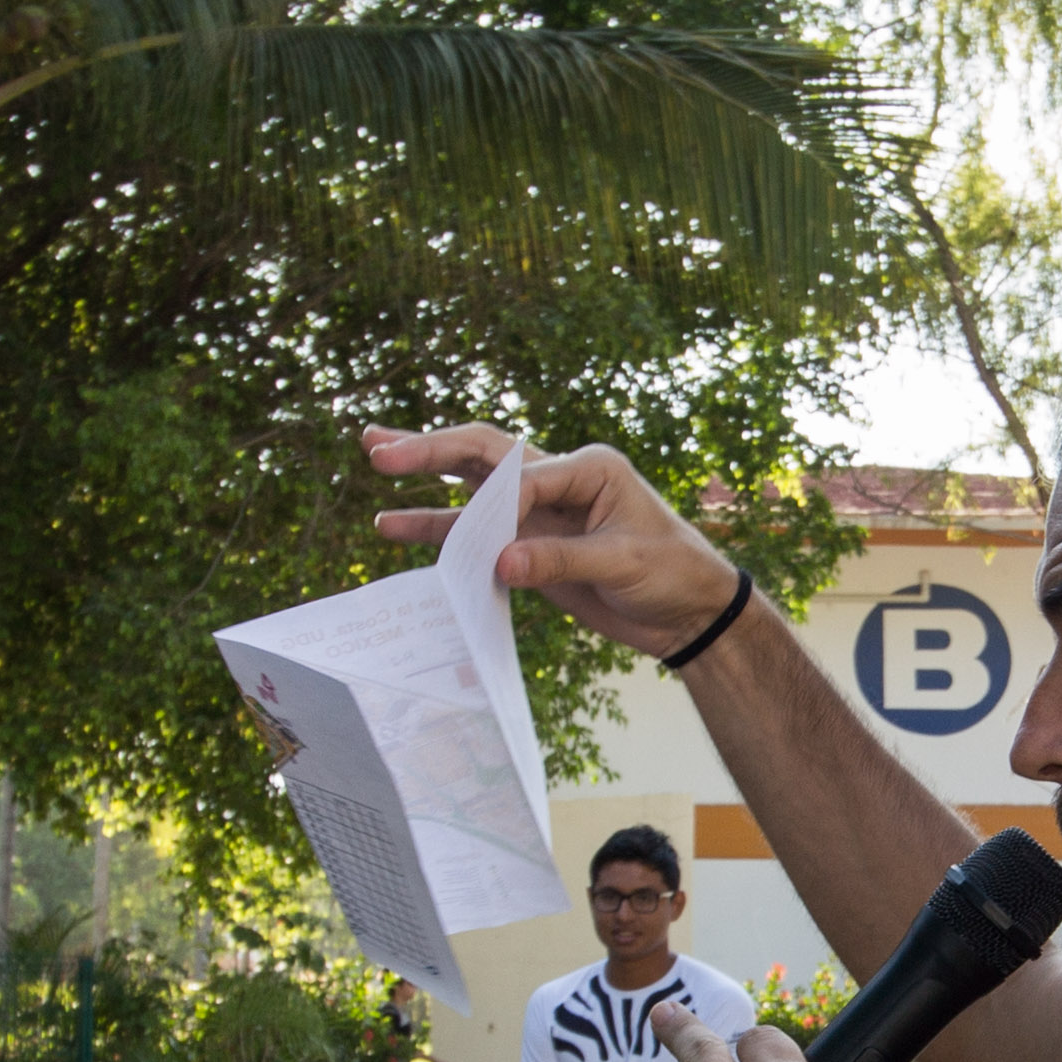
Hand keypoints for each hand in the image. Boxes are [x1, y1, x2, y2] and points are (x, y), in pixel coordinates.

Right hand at [364, 426, 741, 660]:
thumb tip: (499, 563)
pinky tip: (393, 524)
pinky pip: (475, 532)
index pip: (525, 476)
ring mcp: (539, 510)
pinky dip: (437, 528)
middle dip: (432, 450)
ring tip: (372, 454)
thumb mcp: (623, 564)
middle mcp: (558, 479)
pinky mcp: (529, 543)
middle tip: (380, 449)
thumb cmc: (671, 573)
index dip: (500, 505)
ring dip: (424, 475)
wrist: (689, 612)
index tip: (492, 545)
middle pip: (484, 455)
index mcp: (589, 467)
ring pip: (471, 485)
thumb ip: (561, 561)